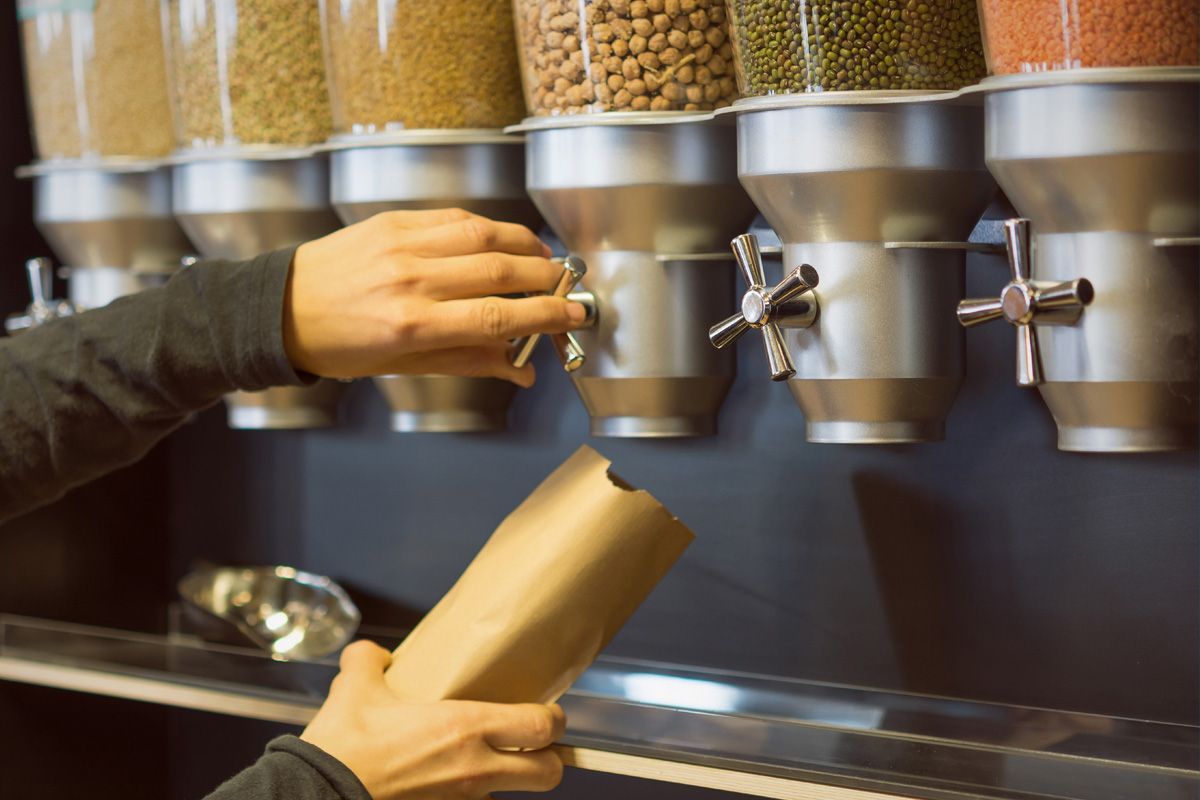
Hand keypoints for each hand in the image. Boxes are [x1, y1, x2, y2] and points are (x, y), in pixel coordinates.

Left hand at [283, 209, 586, 386]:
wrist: (279, 308)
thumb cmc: (339, 346)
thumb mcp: (403, 366)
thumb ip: (469, 362)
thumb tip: (522, 371)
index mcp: (412, 325)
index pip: (498, 317)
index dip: (546, 317)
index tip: (574, 317)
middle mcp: (410, 280)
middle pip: (501, 271)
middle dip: (546, 280)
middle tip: (566, 289)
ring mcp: (401, 245)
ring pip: (484, 235)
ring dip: (525, 246)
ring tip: (544, 262)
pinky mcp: (393, 221)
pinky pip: (455, 218)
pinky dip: (489, 228)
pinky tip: (504, 242)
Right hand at [302, 640, 565, 799]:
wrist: (314, 797)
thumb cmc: (341, 748)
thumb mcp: (354, 688)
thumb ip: (369, 660)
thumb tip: (374, 653)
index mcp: (465, 727)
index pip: (542, 726)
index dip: (554, 719)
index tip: (548, 712)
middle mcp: (475, 769)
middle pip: (550, 773)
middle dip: (550, 760)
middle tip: (532, 744)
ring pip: (512, 795)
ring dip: (508, 781)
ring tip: (489, 765)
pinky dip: (473, 798)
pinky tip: (452, 784)